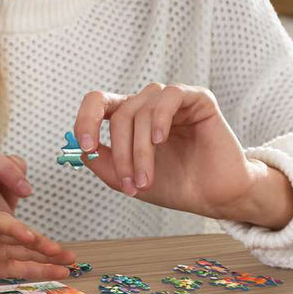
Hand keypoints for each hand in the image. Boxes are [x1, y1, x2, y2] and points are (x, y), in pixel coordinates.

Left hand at [0, 206, 74, 285]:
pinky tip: (59, 272)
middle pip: (19, 236)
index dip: (15, 229)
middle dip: (42, 244)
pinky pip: (21, 267)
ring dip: (48, 257)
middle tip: (63, 251)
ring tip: (71, 261)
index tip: (31, 237)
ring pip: (26, 252)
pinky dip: (40, 270)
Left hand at [74, 84, 292, 228]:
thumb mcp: (126, 177)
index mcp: (129, 116)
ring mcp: (172, 99)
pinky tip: (160, 140)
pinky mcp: (198, 98)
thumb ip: (100, 159)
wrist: (215, 197)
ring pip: (141, 112)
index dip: (85, 120)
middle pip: (119, 114)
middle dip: (121, 153)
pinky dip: (159, 118)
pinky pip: (170, 96)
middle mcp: (148, 103)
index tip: (85, 147)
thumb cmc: (174, 184)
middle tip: (130, 184)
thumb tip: (77, 146)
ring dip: (140, 150)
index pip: (97, 103)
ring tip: (146, 180)